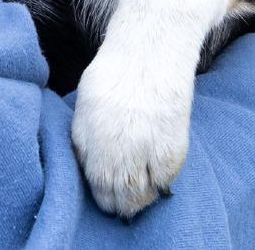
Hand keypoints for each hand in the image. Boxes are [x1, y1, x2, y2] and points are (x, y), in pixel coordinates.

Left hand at [71, 39, 192, 217]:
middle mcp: (114, 150)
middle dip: (120, 203)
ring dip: (140, 200)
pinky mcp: (170, 150)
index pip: (96, 184)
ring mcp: (142, 151)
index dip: (103, 195)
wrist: (150, 52)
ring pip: (140, 196)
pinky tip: (158, 178)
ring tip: (141, 195)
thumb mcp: (85, 106)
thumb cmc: (115, 74)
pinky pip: (164, 182)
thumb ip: (85, 140)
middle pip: (117, 195)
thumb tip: (87, 168)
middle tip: (125, 203)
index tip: (108, 196)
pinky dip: (161, 184)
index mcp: (90, 138)